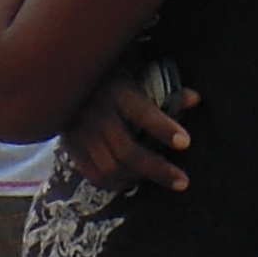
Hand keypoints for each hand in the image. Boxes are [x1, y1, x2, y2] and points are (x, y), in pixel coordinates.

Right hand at [63, 70, 196, 188]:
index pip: (141, 113)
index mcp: (115, 90)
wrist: (62, 77)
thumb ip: (165, 89)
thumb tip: (195, 99)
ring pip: (111, 168)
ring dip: (138, 178)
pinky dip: (116, 183)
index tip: (185, 143)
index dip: (163, 128)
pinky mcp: (71, 146)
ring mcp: (80, 132)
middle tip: (183, 181)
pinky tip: (132, 181)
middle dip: (158, 169)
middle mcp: (95, 112)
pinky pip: (94, 175)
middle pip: (127, 151)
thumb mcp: (137, 72)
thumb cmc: (111, 74)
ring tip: (160, 177)